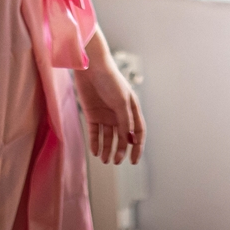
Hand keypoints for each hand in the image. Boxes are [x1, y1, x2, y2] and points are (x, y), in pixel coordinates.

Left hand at [73, 34, 145, 164]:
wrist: (91, 68)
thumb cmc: (110, 81)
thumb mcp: (121, 101)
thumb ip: (125, 121)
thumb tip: (129, 140)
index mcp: (131, 109)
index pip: (137, 132)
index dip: (137, 147)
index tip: (134, 161)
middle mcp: (119, 114)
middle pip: (122, 137)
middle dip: (120, 151)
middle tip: (116, 162)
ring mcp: (106, 115)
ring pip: (108, 138)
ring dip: (107, 149)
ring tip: (105, 160)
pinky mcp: (92, 114)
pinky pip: (95, 133)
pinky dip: (95, 143)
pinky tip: (96, 152)